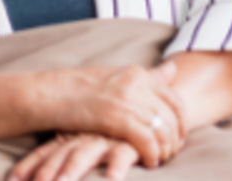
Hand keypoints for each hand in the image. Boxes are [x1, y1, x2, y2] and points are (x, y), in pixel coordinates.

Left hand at [11, 134, 139, 180]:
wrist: (146, 108)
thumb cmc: (114, 130)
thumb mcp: (87, 138)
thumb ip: (65, 151)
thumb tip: (31, 176)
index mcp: (73, 136)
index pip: (47, 152)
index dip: (30, 166)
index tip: (14, 180)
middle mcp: (85, 137)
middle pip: (60, 156)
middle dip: (46, 171)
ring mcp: (106, 139)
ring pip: (85, 155)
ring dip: (72, 170)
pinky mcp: (130, 142)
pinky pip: (123, 154)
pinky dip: (116, 166)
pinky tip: (112, 178)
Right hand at [42, 63, 184, 166]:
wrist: (49, 94)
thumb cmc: (79, 89)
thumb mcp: (116, 76)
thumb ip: (146, 77)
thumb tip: (174, 69)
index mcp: (138, 73)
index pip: (174, 98)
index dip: (182, 121)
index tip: (178, 136)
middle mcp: (137, 84)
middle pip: (171, 116)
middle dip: (175, 138)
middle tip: (171, 153)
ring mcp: (128, 100)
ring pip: (162, 129)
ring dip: (165, 149)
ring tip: (160, 159)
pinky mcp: (117, 118)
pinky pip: (146, 140)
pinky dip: (152, 153)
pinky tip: (149, 162)